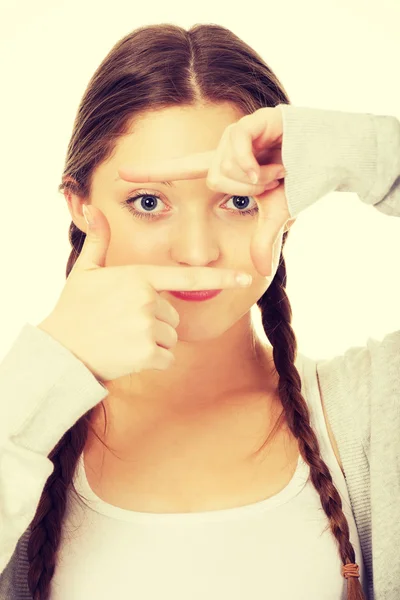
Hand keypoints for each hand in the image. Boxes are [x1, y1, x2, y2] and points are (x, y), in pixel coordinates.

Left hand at [118, 106, 290, 276]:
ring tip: (279, 170)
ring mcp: (240, 132)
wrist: (334, 158)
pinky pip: (236, 147)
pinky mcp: (255, 119)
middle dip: (243, 190)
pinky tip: (275, 164)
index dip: (153, 171)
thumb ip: (262, 239)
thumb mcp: (276, 216)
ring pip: (221, 167)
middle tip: (271, 182)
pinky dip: (255, 164)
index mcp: (227, 167)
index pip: (182, 170)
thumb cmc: (305, 182)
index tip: (120, 173)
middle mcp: (227, 148)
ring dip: (253, 179)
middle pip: (211, 178)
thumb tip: (259, 269)